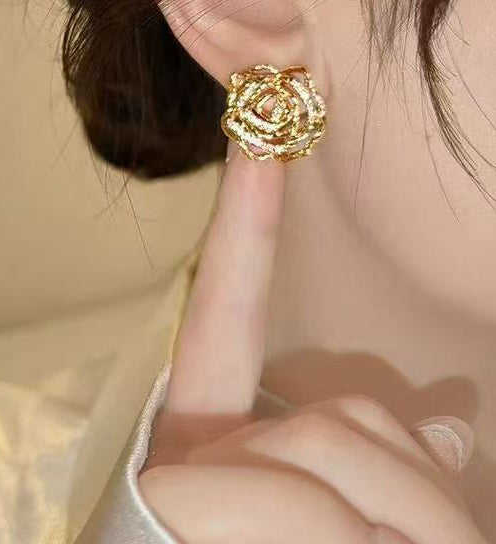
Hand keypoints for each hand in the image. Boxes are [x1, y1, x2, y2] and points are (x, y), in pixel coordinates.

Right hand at [139, 146, 484, 543]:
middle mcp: (184, 445)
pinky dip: (345, 525)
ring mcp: (178, 476)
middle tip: (456, 535)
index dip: (244, 221)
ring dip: (401, 519)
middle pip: (334, 417)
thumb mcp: (346, 513)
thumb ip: (382, 459)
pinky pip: (301, 491)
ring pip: (328, 446)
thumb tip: (453, 428)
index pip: (227, 308)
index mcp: (211, 430)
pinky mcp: (176, 490)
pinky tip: (353, 543)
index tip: (256, 131)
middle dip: (416, 492)